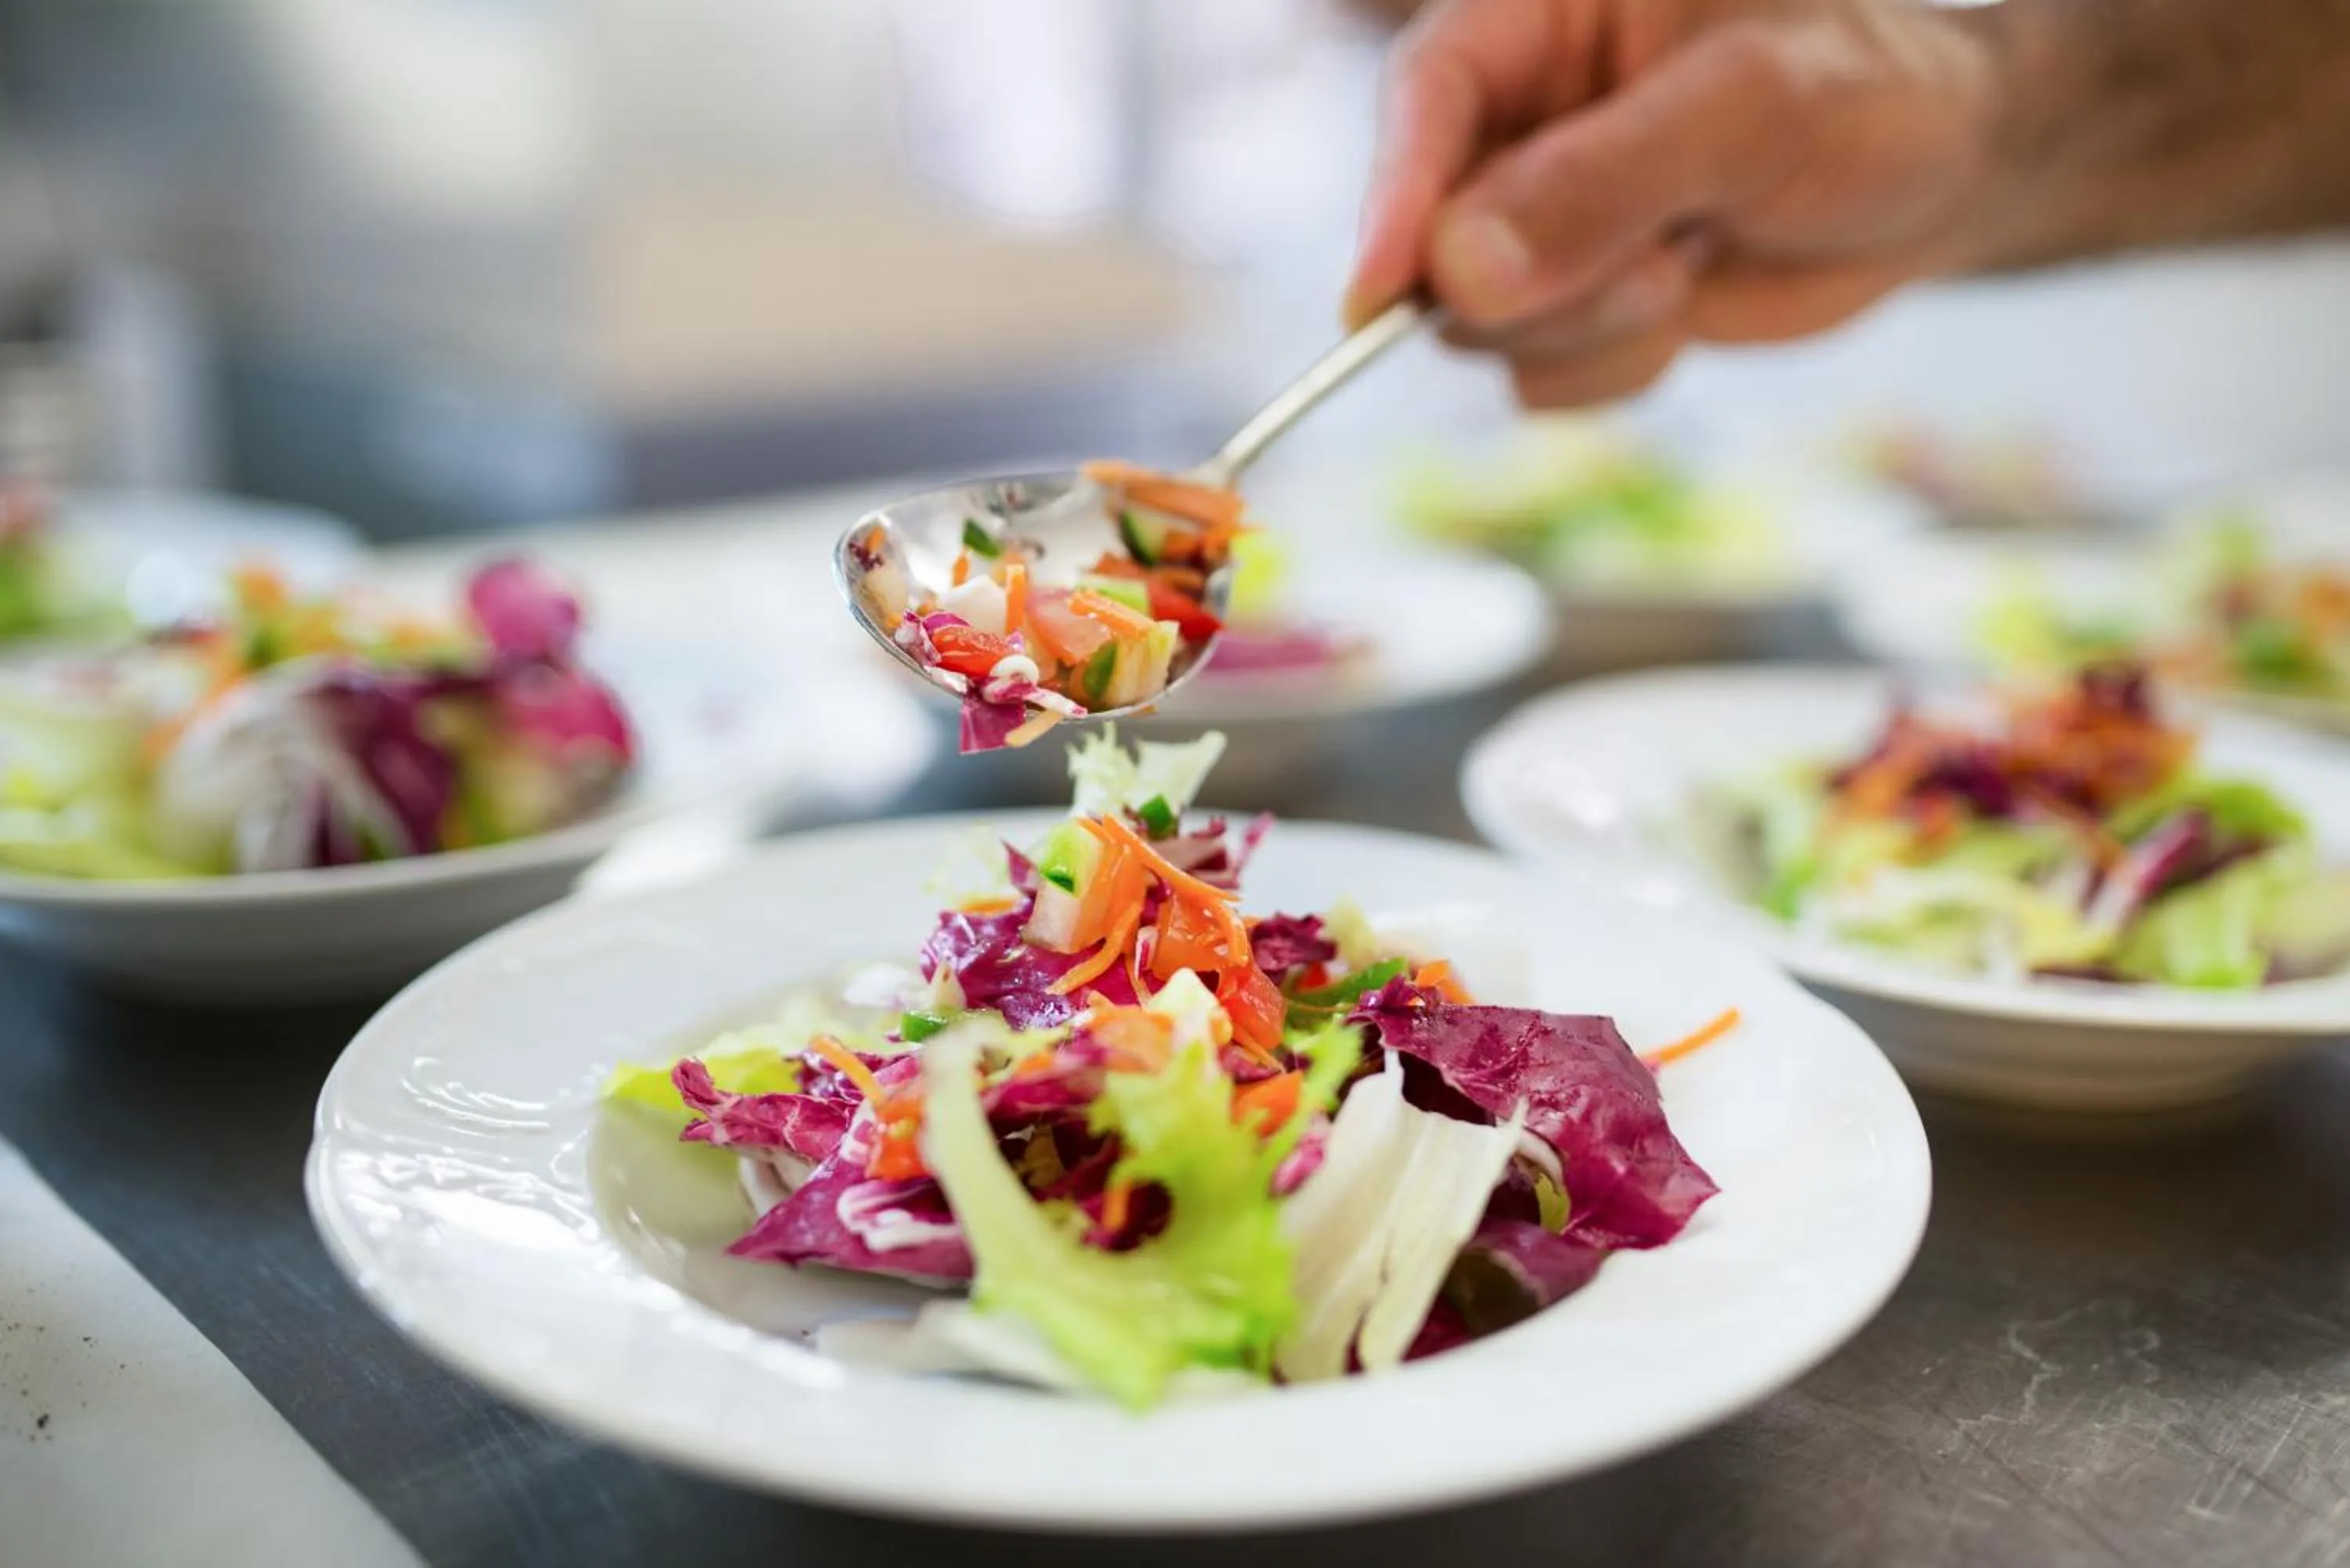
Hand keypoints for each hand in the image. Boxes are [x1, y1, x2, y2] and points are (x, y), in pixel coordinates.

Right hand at [1345, 0, 2005, 407]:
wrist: (1941, 173)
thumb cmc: (1870, 92)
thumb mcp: (1754, 110)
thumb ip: (1607, 179)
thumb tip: (1461, 272)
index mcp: (1542, 16)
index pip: (1430, 95)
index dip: (1393, 198)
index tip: (1374, 302)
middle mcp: (1519, 120)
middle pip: (1434, 234)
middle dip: (1539, 282)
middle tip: (1663, 261)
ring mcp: (1537, 221)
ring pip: (1481, 324)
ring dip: (1592, 326)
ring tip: (1691, 261)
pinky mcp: (1571, 305)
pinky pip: (1539, 379)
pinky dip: (1618, 369)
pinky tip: (1689, 304)